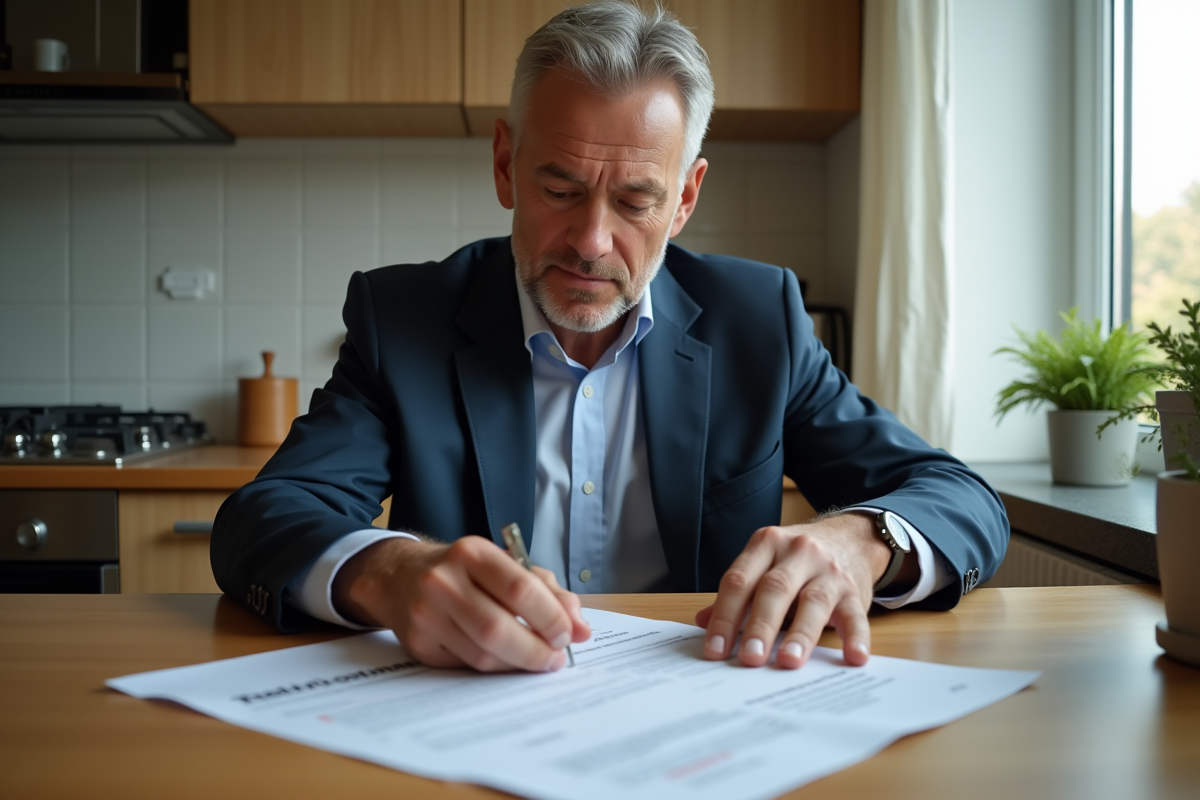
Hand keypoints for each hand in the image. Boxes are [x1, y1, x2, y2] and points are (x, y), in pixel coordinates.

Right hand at [332, 536, 590, 671]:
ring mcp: (426, 613)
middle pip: (498, 627)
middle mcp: (444, 580)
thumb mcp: (505, 566)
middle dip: (536, 650)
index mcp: (472, 552)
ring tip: (537, 661)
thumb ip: (548, 592)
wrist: (400, 577)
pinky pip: (465, 665)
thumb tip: (582, 629)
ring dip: (518, 664)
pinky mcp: (418, 643)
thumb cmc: (464, 571)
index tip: (568, 634)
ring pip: (482, 653)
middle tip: (556, 658)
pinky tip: (506, 661)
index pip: (520, 588)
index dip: (550, 617)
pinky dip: (494, 668)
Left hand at [695, 514, 897, 668]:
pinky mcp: (854, 590)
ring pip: (813, 601)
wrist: (848, 538)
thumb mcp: (764, 566)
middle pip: (774, 589)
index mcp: (766, 545)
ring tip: (788, 661)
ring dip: (800, 634)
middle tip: (749, 658)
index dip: (725, 616)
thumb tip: (703, 623)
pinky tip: (852, 657)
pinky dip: (855, 636)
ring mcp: (828, 570)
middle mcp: (798, 552)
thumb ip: (738, 595)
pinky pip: (855, 614)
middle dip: (760, 625)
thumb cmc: (796, 561)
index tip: (715, 649)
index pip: (739, 580)